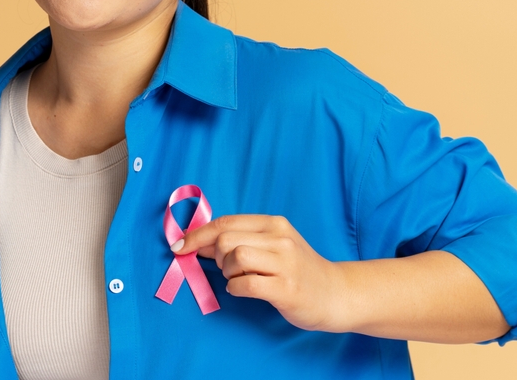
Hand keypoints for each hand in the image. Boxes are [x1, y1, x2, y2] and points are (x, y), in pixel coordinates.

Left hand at [174, 214, 345, 331]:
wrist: (336, 293)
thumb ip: (240, 240)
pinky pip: (245, 284)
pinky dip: (236, 289)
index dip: (197, 234)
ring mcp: (285, 263)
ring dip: (228, 272)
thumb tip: (196, 243)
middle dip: (216, 257)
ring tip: (240, 278)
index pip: (226, 222)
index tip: (180, 246)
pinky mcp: (286, 288)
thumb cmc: (298, 270)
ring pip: (234, 257)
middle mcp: (280, 239)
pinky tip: (244, 290)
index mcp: (274, 224)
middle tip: (227, 269)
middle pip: (226, 239)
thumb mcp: (273, 245)